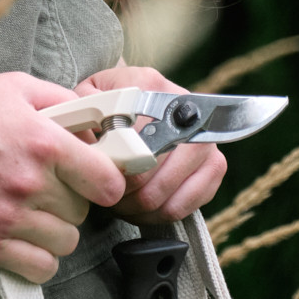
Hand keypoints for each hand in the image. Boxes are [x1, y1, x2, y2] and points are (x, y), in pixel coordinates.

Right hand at [0, 72, 127, 285]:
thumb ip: (60, 101)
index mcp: (43, 142)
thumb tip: (94, 124)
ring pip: (65, 242)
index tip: (95, 179)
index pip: (107, 181)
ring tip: (34, 211)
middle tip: (49, 186)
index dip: (105, 181)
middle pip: (83, 212)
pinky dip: (37, 257)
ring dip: (55, 229)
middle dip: (71, 199)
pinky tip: (23, 236)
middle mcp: (30, 183)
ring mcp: (7, 218)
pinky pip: (39, 269)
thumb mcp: (12, 87)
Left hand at [74, 62, 227, 224]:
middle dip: (126, 190)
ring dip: (141, 206)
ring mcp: (204, 137)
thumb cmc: (104, 104)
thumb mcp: (86, 98)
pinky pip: (190, 204)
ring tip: (121, 201)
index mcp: (149, 85)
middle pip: (155, 168)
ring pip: (171, 190)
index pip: (135, 137)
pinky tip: (142, 207)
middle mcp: (185, 107)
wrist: (130, 102)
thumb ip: (84, 114)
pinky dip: (162, 213)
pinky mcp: (214, 164)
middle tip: (107, 193)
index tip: (103, 174)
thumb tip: (92, 142)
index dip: (118, 164)